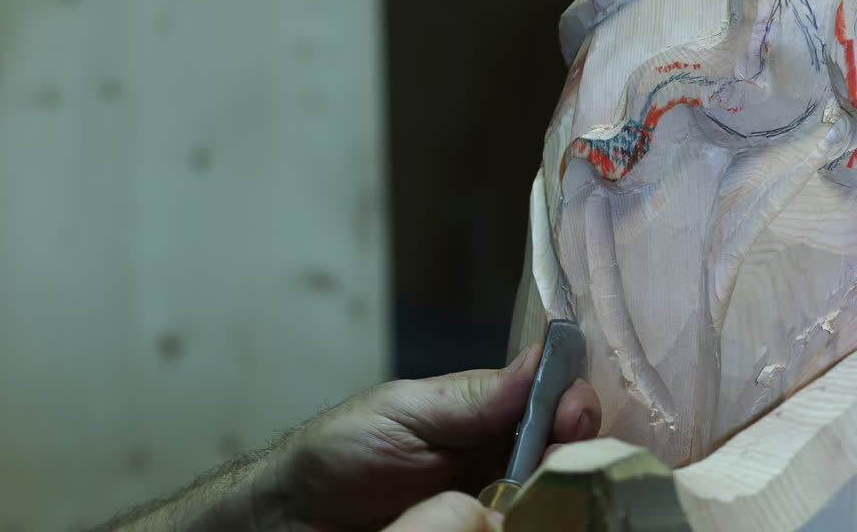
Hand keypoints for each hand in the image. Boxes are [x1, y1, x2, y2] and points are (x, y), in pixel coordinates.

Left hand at [256, 345, 600, 530]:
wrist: (296, 516)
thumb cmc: (340, 452)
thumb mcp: (404, 412)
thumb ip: (473, 396)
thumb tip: (541, 357)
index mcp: (484, 418)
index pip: (548, 405)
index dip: (570, 404)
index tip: (575, 411)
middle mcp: (499, 463)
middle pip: (563, 454)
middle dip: (575, 449)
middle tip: (567, 450)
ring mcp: (491, 504)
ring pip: (551, 498)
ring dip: (561, 492)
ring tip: (552, 487)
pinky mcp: (476, 530)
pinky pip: (521, 525)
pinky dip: (532, 521)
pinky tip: (534, 516)